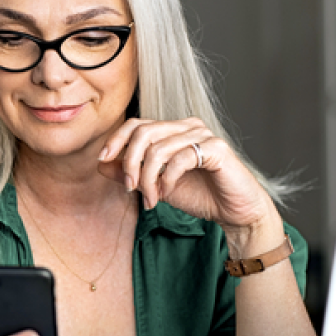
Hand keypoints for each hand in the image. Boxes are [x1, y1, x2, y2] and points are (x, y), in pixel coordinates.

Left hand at [97, 117, 277, 240]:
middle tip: (130, 188)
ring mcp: (204, 135)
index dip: (116, 139)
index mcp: (173, 130)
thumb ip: (131, 173)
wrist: (234, 212)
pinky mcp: (217, 149)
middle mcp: (188, 126)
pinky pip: (180, 159)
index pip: (136, 124)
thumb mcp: (156, 185)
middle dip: (130, 162)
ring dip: (148, 178)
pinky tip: (167, 193)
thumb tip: (102, 163)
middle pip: (144, 132)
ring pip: (159, 148)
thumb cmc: (199, 195)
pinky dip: (167, 179)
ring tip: (152, 199)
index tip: (103, 159)